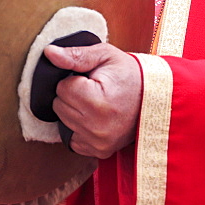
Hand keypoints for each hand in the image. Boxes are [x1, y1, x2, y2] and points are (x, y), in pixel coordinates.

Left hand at [44, 43, 142, 158]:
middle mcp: (96, 128)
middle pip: (59, 106)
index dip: (74, 79)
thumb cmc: (130, 74)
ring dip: (75, 110)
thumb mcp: (106, 55)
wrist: (155, 99)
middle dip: (72, 95)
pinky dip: (79, 127)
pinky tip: (95, 117)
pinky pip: (72, 138)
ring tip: (97, 102)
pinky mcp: (99, 151)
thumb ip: (76, 55)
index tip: (92, 79)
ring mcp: (98, 143)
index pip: (62, 88)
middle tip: (95, 89)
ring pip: (63, 122)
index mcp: (97, 102)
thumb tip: (50, 53)